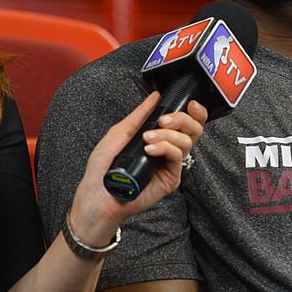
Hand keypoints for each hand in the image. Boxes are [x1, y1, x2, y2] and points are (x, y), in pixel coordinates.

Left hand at [69, 92, 208, 245]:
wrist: (97, 194)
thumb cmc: (103, 168)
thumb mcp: (120, 133)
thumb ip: (140, 115)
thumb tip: (155, 97)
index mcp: (159, 138)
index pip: (186, 123)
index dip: (194, 112)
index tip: (188, 104)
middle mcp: (168, 150)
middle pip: (193, 130)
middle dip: (182, 119)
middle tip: (163, 121)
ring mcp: (170, 165)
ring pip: (186, 142)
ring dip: (167, 135)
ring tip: (146, 139)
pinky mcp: (171, 179)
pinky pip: (177, 158)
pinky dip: (165, 148)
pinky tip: (149, 150)